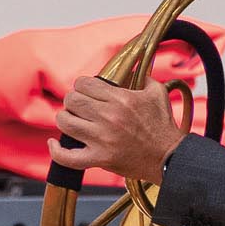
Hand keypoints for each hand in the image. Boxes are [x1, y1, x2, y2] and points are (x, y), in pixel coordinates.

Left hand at [48, 76, 185, 184]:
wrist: (170, 157)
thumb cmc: (164, 126)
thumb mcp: (157, 92)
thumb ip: (142, 77)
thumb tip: (134, 67)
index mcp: (121, 99)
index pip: (84, 84)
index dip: (82, 86)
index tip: (86, 91)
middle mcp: (109, 117)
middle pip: (72, 100)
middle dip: (73, 101)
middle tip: (80, 107)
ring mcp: (102, 139)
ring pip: (65, 122)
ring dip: (66, 119)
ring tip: (72, 121)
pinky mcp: (100, 159)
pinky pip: (68, 157)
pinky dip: (57, 151)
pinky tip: (54, 143)